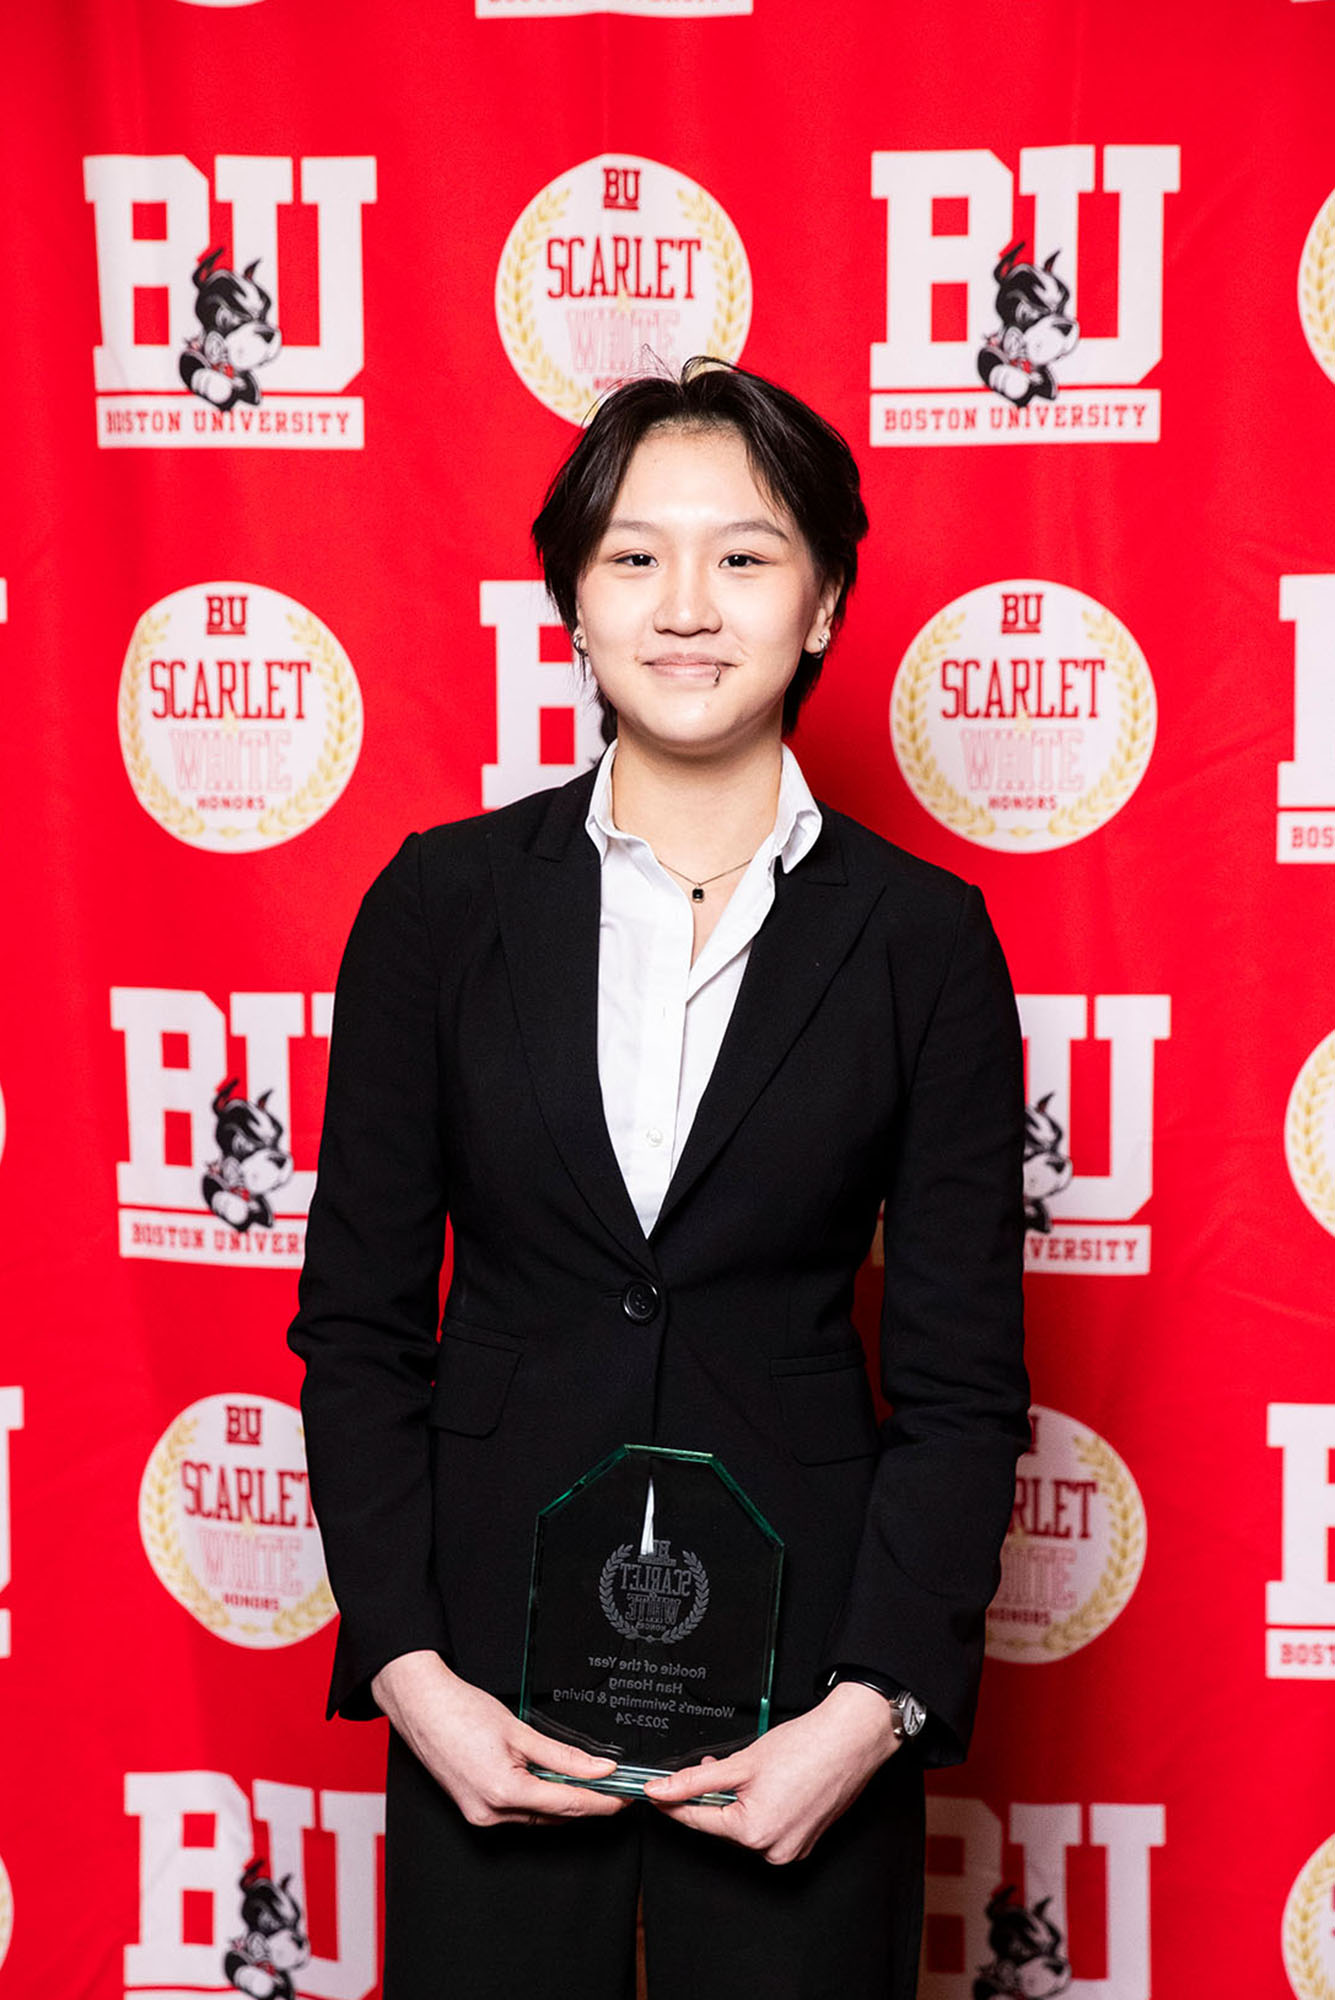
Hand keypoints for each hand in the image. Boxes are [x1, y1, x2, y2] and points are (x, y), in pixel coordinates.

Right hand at [371, 1651, 629, 1827]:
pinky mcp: (473, 1809)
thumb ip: (564, 1755)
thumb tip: (599, 1769)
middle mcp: (490, 1813)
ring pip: (535, 1815)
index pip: (567, 1805)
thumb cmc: (461, 1712)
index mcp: (504, 1793)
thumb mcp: (520, 1730)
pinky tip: (548, 1781)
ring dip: (560, 1801)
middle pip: (552, 1815)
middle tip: (613, 1787)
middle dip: (584, 1802)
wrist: (421, 1705)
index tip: (624, 1799)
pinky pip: (516, 1811)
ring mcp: (479, 1815)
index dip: (601, 1803)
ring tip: (585, 1780)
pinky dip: (536, 1798)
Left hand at [642, 1680, 900, 1864]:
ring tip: (746, 1769)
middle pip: (724, 1823)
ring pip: (747, 1825)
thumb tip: (661, 1791)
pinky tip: (768, 1782)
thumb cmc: (804, 1747)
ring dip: (738, 1800)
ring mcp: (792, 1848)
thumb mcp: (741, 1762)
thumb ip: (696, 1780)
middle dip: (713, 1795)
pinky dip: (761, 1806)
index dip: (674, 1804)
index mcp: (753, 1833)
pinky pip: (770, 1827)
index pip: (699, 1820)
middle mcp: (773, 1850)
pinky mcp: (806, 1840)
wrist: (850, 1740)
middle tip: (711, 1765)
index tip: (655, 1794)